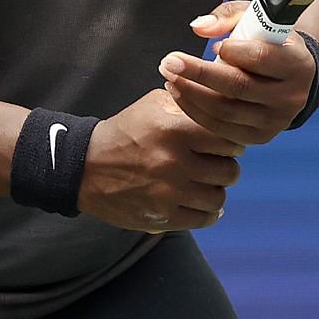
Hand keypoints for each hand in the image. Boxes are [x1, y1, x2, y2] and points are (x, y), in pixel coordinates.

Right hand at [77, 89, 241, 233]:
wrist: (86, 167)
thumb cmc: (126, 131)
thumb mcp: (154, 103)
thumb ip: (191, 102)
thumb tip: (224, 99)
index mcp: (175, 130)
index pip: (229, 138)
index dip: (231, 140)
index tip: (224, 142)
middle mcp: (175, 163)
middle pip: (229, 171)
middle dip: (226, 165)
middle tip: (214, 162)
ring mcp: (169, 194)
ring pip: (218, 197)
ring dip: (215, 189)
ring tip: (204, 181)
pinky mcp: (162, 218)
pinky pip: (203, 219)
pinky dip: (207, 212)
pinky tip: (199, 200)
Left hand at [161, 0, 315, 145]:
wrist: (294, 78)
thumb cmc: (272, 43)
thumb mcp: (259, 20)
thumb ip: (229, 16)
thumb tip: (199, 27)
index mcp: (297, 64)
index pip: (261, 58)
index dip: (233, 51)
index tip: (212, 46)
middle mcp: (290, 97)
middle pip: (238, 87)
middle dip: (198, 74)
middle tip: (169, 62)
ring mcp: (275, 121)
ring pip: (225, 110)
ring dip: (191, 93)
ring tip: (169, 77)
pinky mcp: (259, 137)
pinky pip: (220, 127)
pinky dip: (195, 111)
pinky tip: (179, 93)